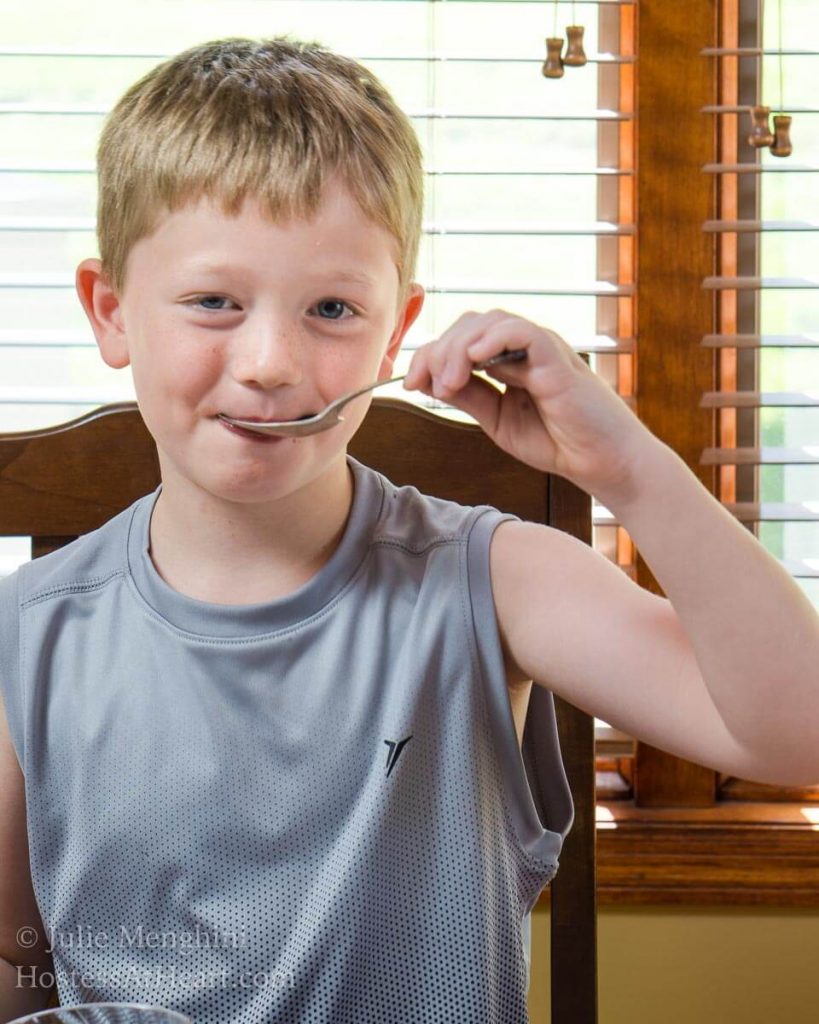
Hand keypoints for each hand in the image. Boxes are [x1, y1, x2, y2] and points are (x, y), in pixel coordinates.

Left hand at [402, 309, 655, 503]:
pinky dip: (493, 338)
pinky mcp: (557, 358)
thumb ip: (469, 397)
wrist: (602, 463)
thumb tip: (430, 380)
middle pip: (469, 325)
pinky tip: (475, 360)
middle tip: (422, 384)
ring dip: (459, 348)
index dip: (430, 355)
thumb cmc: (558, 442)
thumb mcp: (497, 420)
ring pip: (490, 322)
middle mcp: (523, 348)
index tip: (409, 384)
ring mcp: (541, 349)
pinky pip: (522, 331)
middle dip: (437, 351)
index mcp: (507, 360)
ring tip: (448, 384)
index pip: (461, 340)